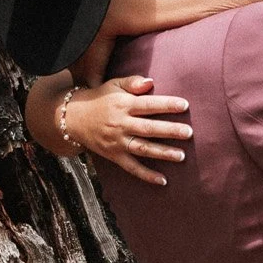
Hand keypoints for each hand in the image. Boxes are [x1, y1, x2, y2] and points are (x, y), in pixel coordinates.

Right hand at [67, 73, 190, 184]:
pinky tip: (163, 180)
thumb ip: (133, 82)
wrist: (73, 118)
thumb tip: (151, 82)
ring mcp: (117, 142)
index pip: (148, 105)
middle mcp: (120, 124)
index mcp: (123, 105)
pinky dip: (146, 175)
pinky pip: (131, 167)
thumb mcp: (114, 85)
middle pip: (148, 128)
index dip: (167, 105)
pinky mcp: (113, 156)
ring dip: (162, 153)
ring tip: (181, 156)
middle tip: (189, 132)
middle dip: (170, 131)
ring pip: (142, 149)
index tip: (185, 106)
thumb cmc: (100, 99)